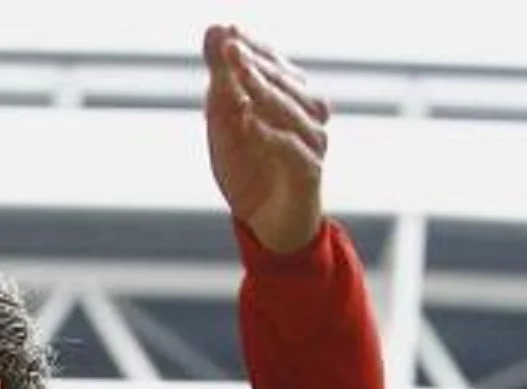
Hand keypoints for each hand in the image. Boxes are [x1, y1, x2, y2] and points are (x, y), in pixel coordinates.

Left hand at [204, 24, 329, 253]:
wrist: (267, 222)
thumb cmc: (248, 167)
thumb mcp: (224, 122)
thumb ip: (221, 78)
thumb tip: (215, 28)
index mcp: (289, 97)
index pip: (273, 65)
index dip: (252, 48)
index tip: (228, 31)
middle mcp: (307, 115)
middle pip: (284, 85)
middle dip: (255, 66)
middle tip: (230, 48)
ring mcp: (312, 143)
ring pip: (292, 113)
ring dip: (265, 93)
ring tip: (239, 80)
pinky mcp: (309, 173)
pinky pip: (292, 151)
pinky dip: (271, 136)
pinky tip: (249, 123)